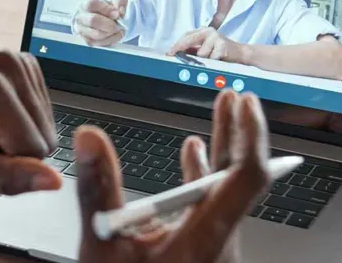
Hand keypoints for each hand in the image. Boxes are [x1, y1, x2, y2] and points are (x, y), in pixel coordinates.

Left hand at [0, 50, 61, 198]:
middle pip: (46, 137)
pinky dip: (24, 122)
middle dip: (18, 153)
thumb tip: (53, 180)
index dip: (13, 166)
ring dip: (21, 138)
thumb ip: (9, 176)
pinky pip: (44, 110)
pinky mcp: (27, 63)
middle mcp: (10, 67)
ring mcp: (20, 61)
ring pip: (48, 126)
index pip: (35, 148)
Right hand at [73, 0, 127, 46]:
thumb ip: (119, 1)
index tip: (116, 13)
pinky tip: (116, 35)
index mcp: (85, 5)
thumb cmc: (107, 10)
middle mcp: (81, 18)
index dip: (106, 9)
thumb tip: (120, 11)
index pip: (91, 4)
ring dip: (112, 33)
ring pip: (97, 34)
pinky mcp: (88, 42)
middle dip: (109, 24)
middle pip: (92, 20)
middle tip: (118, 25)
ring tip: (119, 29)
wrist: (104, 20)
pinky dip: (112, 40)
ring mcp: (83, 31)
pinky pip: (100, 43)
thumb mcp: (115, 1)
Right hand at [74, 90, 269, 262]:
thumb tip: (90, 139)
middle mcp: (218, 236)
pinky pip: (211, 199)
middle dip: (240, 130)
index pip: (246, 178)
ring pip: (226, 185)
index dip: (252, 137)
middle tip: (238, 98)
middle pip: (240, 175)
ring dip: (224, 145)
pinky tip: (193, 151)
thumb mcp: (102, 243)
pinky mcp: (201, 242)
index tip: (246, 106)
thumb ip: (97, 188)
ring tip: (224, 111)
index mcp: (205, 236)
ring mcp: (212, 240)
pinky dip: (204, 170)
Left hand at [168, 27, 248, 62]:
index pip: (186, 36)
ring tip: (212, 59)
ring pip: (200, 53)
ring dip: (204, 60)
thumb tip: (177, 54)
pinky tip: (218, 60)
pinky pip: (211, 58)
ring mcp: (216, 37)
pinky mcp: (222, 45)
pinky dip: (213, 63)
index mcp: (203, 31)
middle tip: (172, 55)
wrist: (240, 54)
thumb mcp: (205, 49)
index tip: (169, 53)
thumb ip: (192, 50)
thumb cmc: (221, 52)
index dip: (177, 45)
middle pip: (189, 39)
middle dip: (180, 49)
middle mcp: (208, 31)